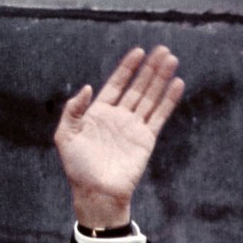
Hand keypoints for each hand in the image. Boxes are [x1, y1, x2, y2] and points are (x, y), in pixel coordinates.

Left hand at [54, 45, 183, 228]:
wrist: (96, 192)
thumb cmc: (77, 168)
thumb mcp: (66, 137)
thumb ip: (73, 111)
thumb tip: (86, 88)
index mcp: (97, 114)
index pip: (115, 85)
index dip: (126, 69)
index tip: (138, 51)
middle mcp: (117, 117)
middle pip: (136, 87)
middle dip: (149, 69)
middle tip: (162, 50)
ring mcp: (133, 127)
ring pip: (150, 97)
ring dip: (161, 79)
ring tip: (171, 59)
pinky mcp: (146, 138)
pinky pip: (159, 115)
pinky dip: (168, 100)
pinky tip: (177, 83)